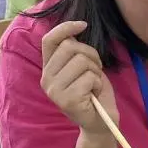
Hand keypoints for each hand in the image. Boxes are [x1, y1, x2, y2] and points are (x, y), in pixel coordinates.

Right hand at [40, 20, 118, 134]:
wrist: (100, 122)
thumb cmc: (93, 93)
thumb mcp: (83, 68)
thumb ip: (75, 52)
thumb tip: (75, 30)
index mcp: (48, 68)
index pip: (49, 40)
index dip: (65, 27)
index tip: (83, 25)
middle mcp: (46, 79)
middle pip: (71, 47)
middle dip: (91, 55)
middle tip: (95, 70)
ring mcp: (54, 91)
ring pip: (81, 61)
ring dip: (96, 71)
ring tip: (93, 84)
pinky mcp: (67, 100)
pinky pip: (89, 77)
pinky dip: (98, 83)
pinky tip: (94, 95)